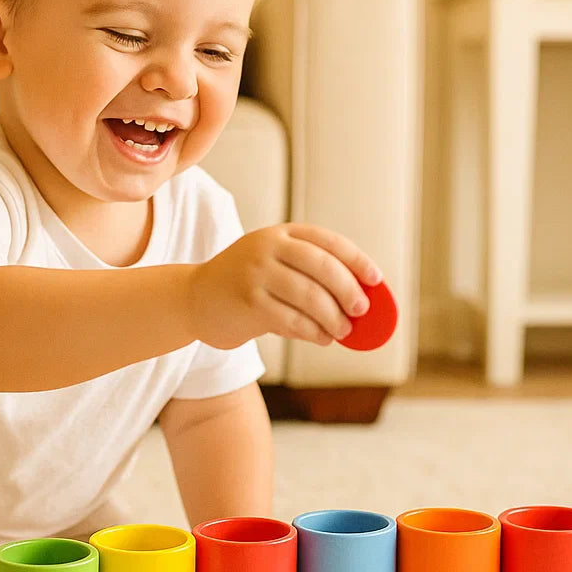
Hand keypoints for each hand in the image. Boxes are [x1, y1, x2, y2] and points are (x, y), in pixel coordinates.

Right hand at [188, 222, 382, 349]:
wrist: (195, 298)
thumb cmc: (246, 285)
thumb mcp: (273, 264)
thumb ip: (308, 273)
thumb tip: (360, 298)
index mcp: (280, 233)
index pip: (328, 241)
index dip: (356, 260)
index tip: (376, 279)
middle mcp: (267, 247)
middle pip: (323, 266)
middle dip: (349, 290)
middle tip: (362, 310)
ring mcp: (256, 273)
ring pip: (310, 296)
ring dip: (333, 317)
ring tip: (343, 331)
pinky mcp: (248, 302)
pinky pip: (292, 319)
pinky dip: (314, 332)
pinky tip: (322, 338)